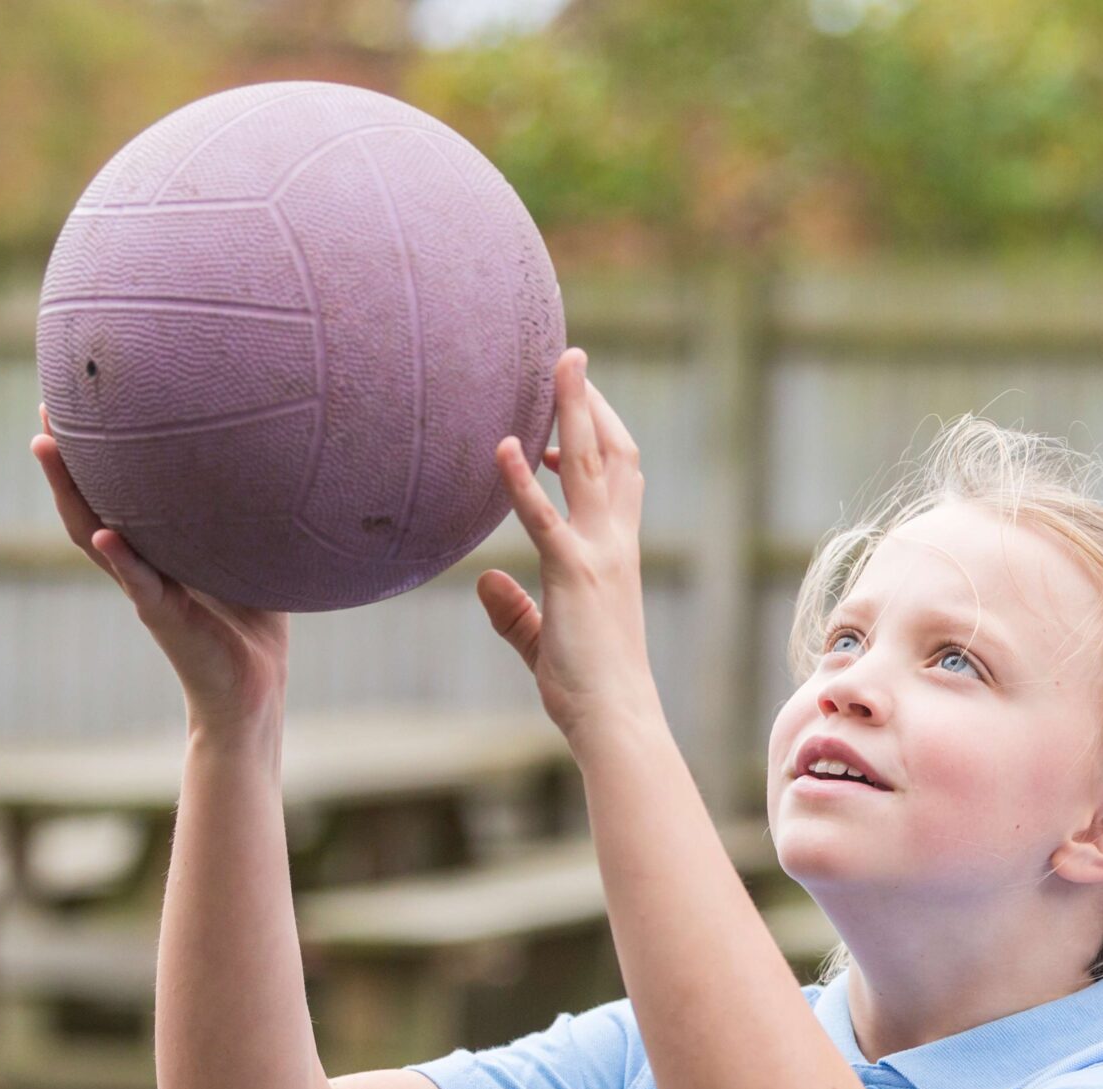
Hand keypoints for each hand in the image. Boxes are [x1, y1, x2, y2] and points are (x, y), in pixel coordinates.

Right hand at [32, 404, 288, 728]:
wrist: (253, 688)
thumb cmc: (251, 620)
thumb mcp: (246, 555)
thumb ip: (245, 516)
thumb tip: (272, 457)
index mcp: (155, 547)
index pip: (113, 491)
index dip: (93, 451)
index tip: (77, 401)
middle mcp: (139, 563)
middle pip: (87, 501)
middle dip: (64, 457)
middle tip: (45, 408)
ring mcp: (146, 588)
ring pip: (94, 534)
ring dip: (69, 493)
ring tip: (46, 449)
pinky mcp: (165, 617)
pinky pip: (139, 583)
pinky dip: (122, 558)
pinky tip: (105, 531)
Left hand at [477, 348, 656, 741]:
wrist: (617, 720)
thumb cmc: (589, 689)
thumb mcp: (545, 641)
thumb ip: (517, 611)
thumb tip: (485, 584)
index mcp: (616, 554)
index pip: (618, 476)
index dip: (598, 434)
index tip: (571, 406)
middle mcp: (615, 542)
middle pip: (609, 452)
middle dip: (589, 402)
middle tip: (569, 355)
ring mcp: (598, 553)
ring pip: (585, 465)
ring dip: (570, 410)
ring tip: (557, 363)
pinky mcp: (572, 574)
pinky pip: (543, 517)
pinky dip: (520, 480)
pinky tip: (501, 445)